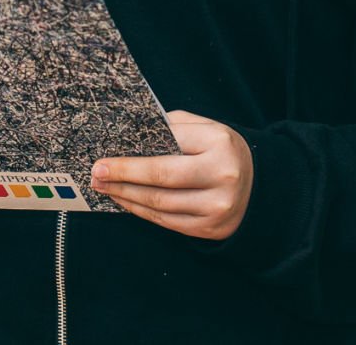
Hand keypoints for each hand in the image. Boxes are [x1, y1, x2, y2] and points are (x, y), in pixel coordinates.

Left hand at [90, 110, 252, 239]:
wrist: (258, 184)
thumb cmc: (220, 151)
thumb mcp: (204, 129)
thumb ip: (171, 127)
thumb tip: (128, 135)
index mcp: (219, 142)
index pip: (167, 147)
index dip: (132, 156)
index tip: (104, 158)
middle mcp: (222, 175)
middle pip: (161, 179)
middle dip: (123, 177)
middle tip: (97, 174)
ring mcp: (218, 205)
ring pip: (159, 203)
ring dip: (126, 196)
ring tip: (105, 188)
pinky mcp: (210, 228)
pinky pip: (166, 221)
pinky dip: (141, 211)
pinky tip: (125, 201)